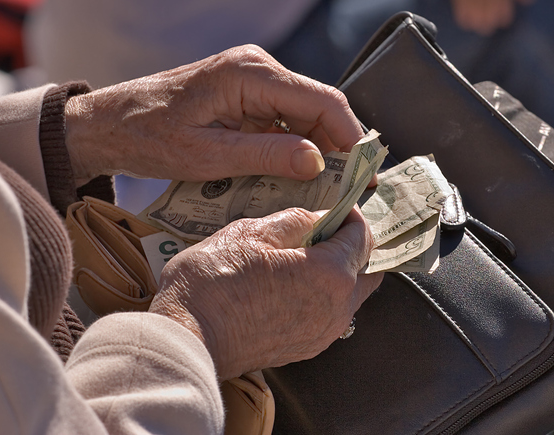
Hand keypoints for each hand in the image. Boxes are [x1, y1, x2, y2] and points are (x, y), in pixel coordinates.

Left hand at [64, 45, 363, 183]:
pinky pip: (286, 121)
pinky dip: (296, 148)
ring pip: (307, 116)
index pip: (323, 100)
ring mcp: (254, 81)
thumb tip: (320, 164)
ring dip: (318, 152)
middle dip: (338, 150)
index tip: (364, 176)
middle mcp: (259, 69)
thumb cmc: (148, 136)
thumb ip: (267, 156)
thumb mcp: (207, 155)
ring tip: (326, 191)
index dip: (350, 138)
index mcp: (250, 74)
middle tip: (348, 192)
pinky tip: (297, 177)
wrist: (110, 125)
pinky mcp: (248, 96)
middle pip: (320, 108)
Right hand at [149, 207, 382, 380]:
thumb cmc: (214, 281)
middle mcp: (338, 308)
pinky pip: (331, 314)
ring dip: (339, 271)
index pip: (362, 236)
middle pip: (366, 269)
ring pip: (351, 294)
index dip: (349, 214)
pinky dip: (324, 294)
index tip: (333, 206)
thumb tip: (319, 218)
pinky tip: (294, 282)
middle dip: (353, 245)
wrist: (187, 340)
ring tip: (305, 254)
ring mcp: (324, 332)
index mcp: (331, 274)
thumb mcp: (253, 232)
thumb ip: (296, 220)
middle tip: (326, 228)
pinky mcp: (307, 347)